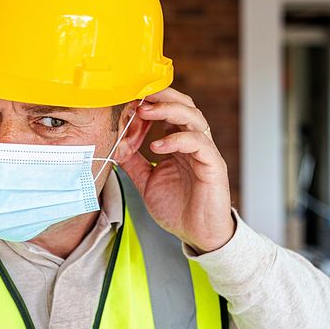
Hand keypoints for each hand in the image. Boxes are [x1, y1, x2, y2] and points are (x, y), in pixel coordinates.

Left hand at [119, 86, 235, 253]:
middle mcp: (194, 143)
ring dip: (168, 110)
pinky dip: (176, 140)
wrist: (198, 234)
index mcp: (179, 144)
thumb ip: (133, 162)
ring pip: (193, 117)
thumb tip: (116, 145)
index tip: (128, 103)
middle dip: (162, 95)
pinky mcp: (213, 165)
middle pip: (184, 104)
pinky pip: (198, 143)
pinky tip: (156, 146)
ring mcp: (205, 152)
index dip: (149, 104)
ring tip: (145, 112)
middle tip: (139, 94)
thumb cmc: (178, 209)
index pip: (168, 112)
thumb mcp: (146, 182)